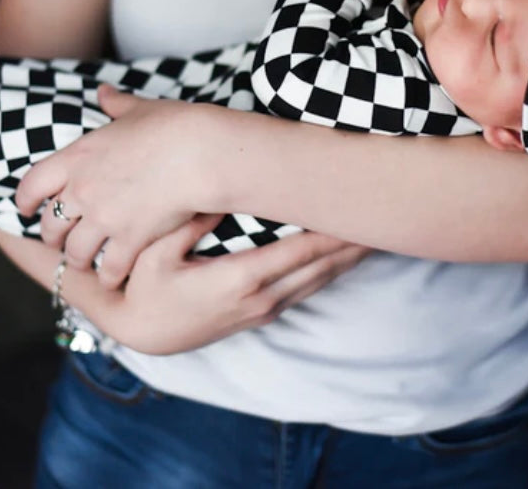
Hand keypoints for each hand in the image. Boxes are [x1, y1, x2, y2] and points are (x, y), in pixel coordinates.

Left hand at [17, 84, 218, 288]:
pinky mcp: (130, 240)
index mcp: (78, 157)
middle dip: (53, 236)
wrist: (199, 154)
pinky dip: (110, 276)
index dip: (26, 200)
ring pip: (76, 252)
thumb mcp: (139, 110)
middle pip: (51, 225)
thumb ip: (116, 104)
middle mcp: (82, 190)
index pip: (33, 183)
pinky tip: (114, 278)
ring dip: (79, 260)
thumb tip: (104, 92)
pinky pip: (110, 268)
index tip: (27, 210)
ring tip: (86, 263)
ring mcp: (104, 218)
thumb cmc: (174, 126)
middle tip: (61, 242)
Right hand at [103, 216, 370, 353]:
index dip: (335, 230)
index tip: (358, 208)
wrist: (142, 333)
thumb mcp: (157, 253)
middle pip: (321, 266)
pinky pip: (307, 288)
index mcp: (240, 280)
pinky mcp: (262, 314)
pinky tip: (344, 256)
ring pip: (320, 280)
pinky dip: (331, 270)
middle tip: (385, 215)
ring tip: (376, 233)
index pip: (302, 250)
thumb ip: (189, 221)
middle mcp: (261, 298)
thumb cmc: (146, 288)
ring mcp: (264, 309)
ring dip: (349, 257)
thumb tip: (220, 193)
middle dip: (354, 241)